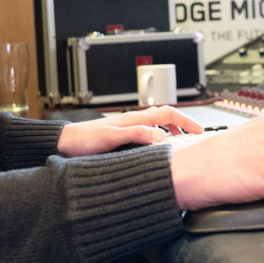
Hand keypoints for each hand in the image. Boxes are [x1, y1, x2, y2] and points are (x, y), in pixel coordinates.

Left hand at [55, 106, 204, 156]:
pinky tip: (154, 148)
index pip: (168, 113)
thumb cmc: (84, 141)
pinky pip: (146, 132)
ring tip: (179, 141)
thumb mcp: (112, 138)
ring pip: (156, 124)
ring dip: (170, 130)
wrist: (64, 143)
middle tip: (193, 135)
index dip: (186, 121)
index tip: (199, 131)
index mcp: (134, 119)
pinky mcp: (120, 135)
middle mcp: (132, 121)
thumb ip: (136, 135)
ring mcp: (126, 127)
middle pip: (164, 116)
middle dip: (182, 124)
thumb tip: (161, 135)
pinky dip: (157, 137)